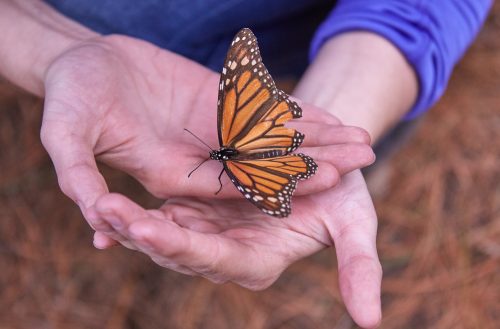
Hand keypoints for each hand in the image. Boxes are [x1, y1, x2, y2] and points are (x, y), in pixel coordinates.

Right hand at [40, 34, 373, 243]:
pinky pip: (258, 106)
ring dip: (315, 136)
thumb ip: (80, 176)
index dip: (282, 182)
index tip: (327, 178)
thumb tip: (96, 222)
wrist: (79, 63)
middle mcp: (199, 157)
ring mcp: (210, 128)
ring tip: (361, 137)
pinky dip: (292, 109)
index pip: (236, 184)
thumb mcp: (65, 136)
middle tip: (364, 158)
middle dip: (316, 161)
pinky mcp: (214, 100)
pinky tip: (327, 112)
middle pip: (268, 165)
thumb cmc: (68, 98)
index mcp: (173, 174)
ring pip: (271, 137)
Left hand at [88, 170, 380, 327]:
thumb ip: (360, 268)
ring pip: (160, 231)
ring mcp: (208, 228)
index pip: (215, 260)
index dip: (184, 245)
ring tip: (97, 204)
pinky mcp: (198, 207)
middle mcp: (226, 251)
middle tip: (106, 212)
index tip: (148, 227)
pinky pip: (160, 210)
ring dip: (127, 221)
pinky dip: (134, 209)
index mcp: (257, 261)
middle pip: (178, 249)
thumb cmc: (342, 197)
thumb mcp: (356, 226)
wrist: (324, 165)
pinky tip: (103, 199)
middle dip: (142, 234)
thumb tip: (372, 323)